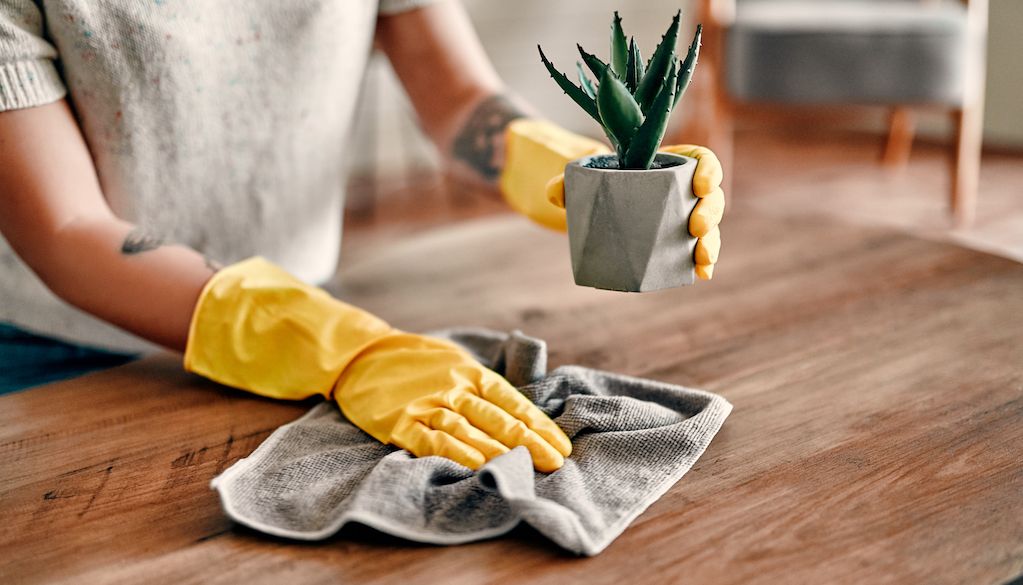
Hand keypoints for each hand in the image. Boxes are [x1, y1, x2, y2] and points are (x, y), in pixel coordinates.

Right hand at [334, 332, 571, 471]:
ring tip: (525, 469)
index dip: (539, 426)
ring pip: (470, 431)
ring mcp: (426, 405)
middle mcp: (453, 388)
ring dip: (499, 452)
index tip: (561, 446)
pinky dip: (456, 454)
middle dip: (530, 443)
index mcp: (471, 373)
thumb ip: (484, 386)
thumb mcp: (456, 362)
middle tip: (555, 463)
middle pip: (498, 419)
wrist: (361, 356)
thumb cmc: (417, 362)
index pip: (513, 402)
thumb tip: (522, 415)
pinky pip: (431, 441)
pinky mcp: (400, 423)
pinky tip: (477, 467)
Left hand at [546, 144, 724, 279]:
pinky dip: (702, 263)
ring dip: (710, 243)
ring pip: (709, 227)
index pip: (700, 159)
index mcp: (669, 164)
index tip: (700, 184)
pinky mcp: (677, 242)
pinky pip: (696, 251)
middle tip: (696, 228)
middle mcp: (683, 190)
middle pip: (710, 197)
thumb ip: (568, 181)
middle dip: (709, 213)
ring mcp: (682, 217)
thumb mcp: (584, 178)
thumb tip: (553, 193)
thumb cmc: (598, 184)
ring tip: (702, 259)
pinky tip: (702, 274)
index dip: (708, 170)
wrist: (596, 208)